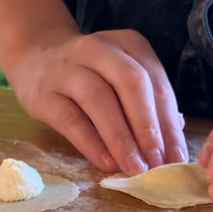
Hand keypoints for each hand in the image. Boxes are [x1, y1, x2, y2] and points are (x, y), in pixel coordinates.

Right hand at [7, 29, 187, 174]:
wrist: (35, 59)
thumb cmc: (90, 76)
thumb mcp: (121, 78)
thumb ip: (147, 104)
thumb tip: (172, 141)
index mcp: (128, 44)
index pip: (155, 82)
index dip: (168, 122)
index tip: (177, 157)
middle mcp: (98, 49)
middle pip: (130, 83)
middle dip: (148, 127)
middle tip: (158, 163)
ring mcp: (67, 68)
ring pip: (99, 99)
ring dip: (121, 138)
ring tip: (135, 167)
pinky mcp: (43, 93)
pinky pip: (70, 118)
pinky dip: (91, 143)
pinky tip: (106, 162)